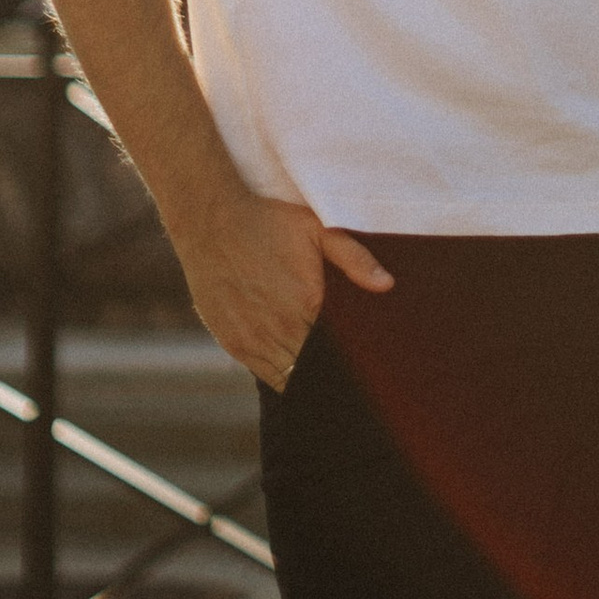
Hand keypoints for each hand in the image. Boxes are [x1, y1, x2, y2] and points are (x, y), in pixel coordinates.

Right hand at [169, 185, 393, 390]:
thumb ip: (355, 259)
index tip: (366, 364)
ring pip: (287, 379)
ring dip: (304, 377)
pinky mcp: (232, 343)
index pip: (338, 353)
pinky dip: (279, 373)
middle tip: (350, 374)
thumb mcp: (318, 230)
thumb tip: (387, 285)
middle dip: (332, 373)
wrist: (211, 220)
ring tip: (324, 374)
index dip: (352, 361)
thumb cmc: (268, 220)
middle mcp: (279, 329)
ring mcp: (252, 340)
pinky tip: (293, 364)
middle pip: (313, 371)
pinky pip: (262, 372)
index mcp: (307, 304)